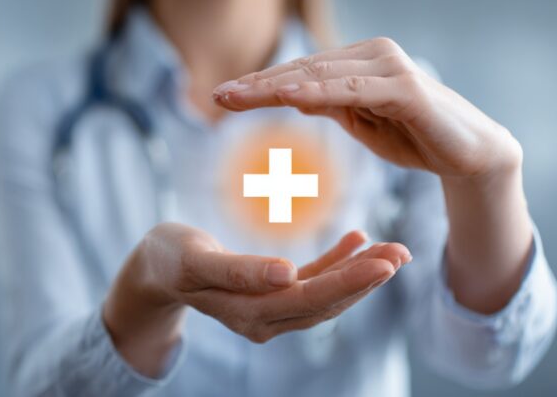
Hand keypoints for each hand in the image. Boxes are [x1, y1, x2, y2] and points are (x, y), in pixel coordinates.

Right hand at [104, 223, 409, 375]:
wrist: (153, 268)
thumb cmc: (169, 257)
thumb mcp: (196, 260)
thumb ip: (240, 270)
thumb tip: (288, 273)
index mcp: (249, 312)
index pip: (308, 299)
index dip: (348, 281)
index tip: (384, 262)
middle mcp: (265, 318)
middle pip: (324, 301)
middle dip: (365, 278)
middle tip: (402, 252)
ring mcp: (269, 308)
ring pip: (323, 293)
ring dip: (358, 272)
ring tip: (392, 247)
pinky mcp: (270, 291)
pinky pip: (309, 280)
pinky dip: (334, 262)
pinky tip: (355, 238)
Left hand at [212, 37, 521, 178]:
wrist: (468, 155)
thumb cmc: (413, 136)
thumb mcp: (360, 122)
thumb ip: (330, 104)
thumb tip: (294, 95)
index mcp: (357, 63)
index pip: (299, 72)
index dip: (259, 84)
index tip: (222, 96)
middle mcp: (371, 55)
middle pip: (302, 69)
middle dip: (257, 84)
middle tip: (217, 96)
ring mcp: (388, 67)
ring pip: (320, 76)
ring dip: (276, 86)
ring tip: (237, 95)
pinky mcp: (405, 87)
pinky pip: (353, 90)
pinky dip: (320, 92)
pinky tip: (288, 97)